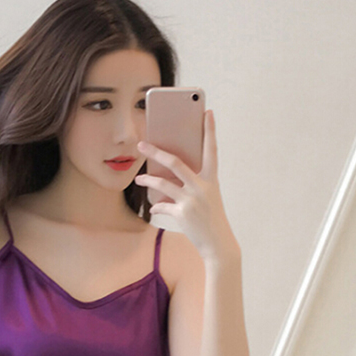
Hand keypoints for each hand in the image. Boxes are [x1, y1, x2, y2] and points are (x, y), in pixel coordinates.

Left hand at [134, 110, 235, 262]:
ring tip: (138, 178)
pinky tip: (153, 208)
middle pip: (175, 163)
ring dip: (148, 180)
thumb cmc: (211, 218)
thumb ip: (192, 185)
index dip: (210, 131)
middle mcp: (202, 187)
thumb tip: (167, 179)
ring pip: (163, 184)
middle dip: (156, 152)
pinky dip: (157, 206)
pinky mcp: (182, 213)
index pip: (212, 150)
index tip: (208, 112)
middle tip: (141, 144)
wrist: (217, 243)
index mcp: (212, 179)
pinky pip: (162, 206)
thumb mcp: (207, 197)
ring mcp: (191, 200)